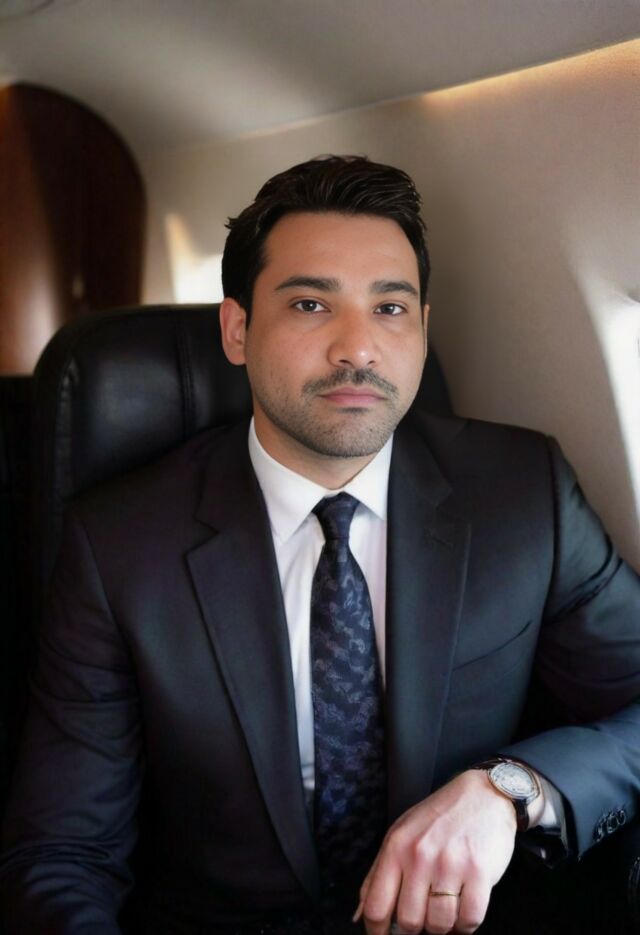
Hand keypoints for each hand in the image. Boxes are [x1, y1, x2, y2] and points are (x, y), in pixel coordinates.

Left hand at [354, 770, 517, 933]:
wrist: (483, 795)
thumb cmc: (438, 818)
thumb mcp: (400, 834)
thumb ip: (378, 874)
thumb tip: (359, 915)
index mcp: (396, 847)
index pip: (375, 907)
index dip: (377, 933)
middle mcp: (420, 856)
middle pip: (409, 922)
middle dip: (416, 928)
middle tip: (424, 915)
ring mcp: (450, 864)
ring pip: (440, 925)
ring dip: (443, 926)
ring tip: (446, 908)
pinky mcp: (479, 872)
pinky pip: (470, 920)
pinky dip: (466, 925)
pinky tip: (465, 908)